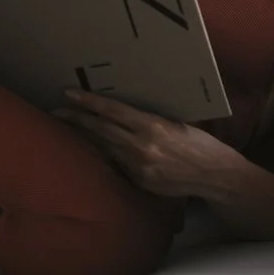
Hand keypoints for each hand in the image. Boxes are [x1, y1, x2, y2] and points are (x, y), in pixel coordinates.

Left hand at [55, 90, 244, 198]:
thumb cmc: (202, 144)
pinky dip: (106, 153)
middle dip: (77, 118)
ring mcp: (138, 166)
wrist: (216, 176)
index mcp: (154, 126)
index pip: (113, 111)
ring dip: (87, 136)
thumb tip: (131, 112)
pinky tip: (96, 147)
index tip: (69, 93)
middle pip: (101, 129)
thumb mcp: (180, 124)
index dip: (89, 102)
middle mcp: (142, 146)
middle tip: (57, 110)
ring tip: (70, 126)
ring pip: (105, 147)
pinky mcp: (139, 180)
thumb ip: (154, 120)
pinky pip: (117, 164)